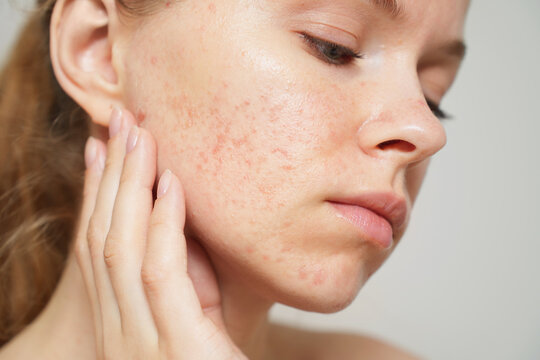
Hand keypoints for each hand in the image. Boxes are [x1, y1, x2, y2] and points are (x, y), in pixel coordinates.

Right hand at [74, 108, 245, 358]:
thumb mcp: (196, 322)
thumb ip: (184, 282)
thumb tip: (182, 226)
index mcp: (120, 328)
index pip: (97, 249)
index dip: (96, 195)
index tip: (100, 149)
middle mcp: (119, 335)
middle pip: (103, 239)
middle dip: (110, 178)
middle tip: (118, 123)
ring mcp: (141, 345)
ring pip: (121, 248)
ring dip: (130, 187)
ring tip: (140, 136)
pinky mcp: (176, 349)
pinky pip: (160, 274)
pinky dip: (162, 225)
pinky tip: (170, 184)